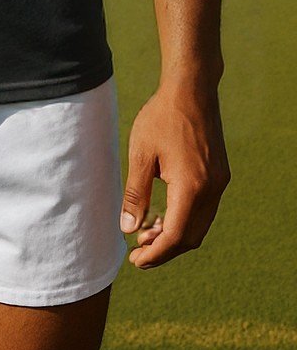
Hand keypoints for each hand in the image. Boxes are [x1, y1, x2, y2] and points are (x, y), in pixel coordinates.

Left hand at [119, 81, 230, 268]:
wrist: (191, 89)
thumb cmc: (162, 117)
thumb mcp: (141, 154)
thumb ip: (136, 195)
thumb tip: (128, 229)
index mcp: (191, 186)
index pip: (176, 236)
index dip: (156, 254)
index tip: (136, 260)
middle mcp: (211, 189)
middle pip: (191, 237)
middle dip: (165, 250)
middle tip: (138, 252)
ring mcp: (219, 182)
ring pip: (200, 225)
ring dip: (176, 236)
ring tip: (147, 234)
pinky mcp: (220, 174)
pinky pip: (205, 209)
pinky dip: (186, 219)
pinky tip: (164, 214)